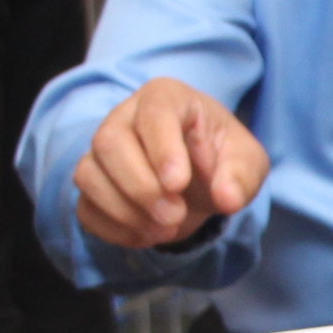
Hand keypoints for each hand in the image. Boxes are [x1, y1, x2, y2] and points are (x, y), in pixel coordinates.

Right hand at [74, 79, 269, 249]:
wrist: (199, 179)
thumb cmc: (220, 157)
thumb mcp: (247, 162)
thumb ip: (241, 176)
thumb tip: (228, 198)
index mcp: (167, 97)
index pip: (153, 111)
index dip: (162, 148)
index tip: (178, 184)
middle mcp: (125, 117)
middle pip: (109, 142)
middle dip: (141, 187)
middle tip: (174, 216)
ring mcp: (102, 152)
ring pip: (89, 175)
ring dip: (126, 211)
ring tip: (166, 229)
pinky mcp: (93, 185)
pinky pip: (86, 208)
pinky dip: (114, 229)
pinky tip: (146, 235)